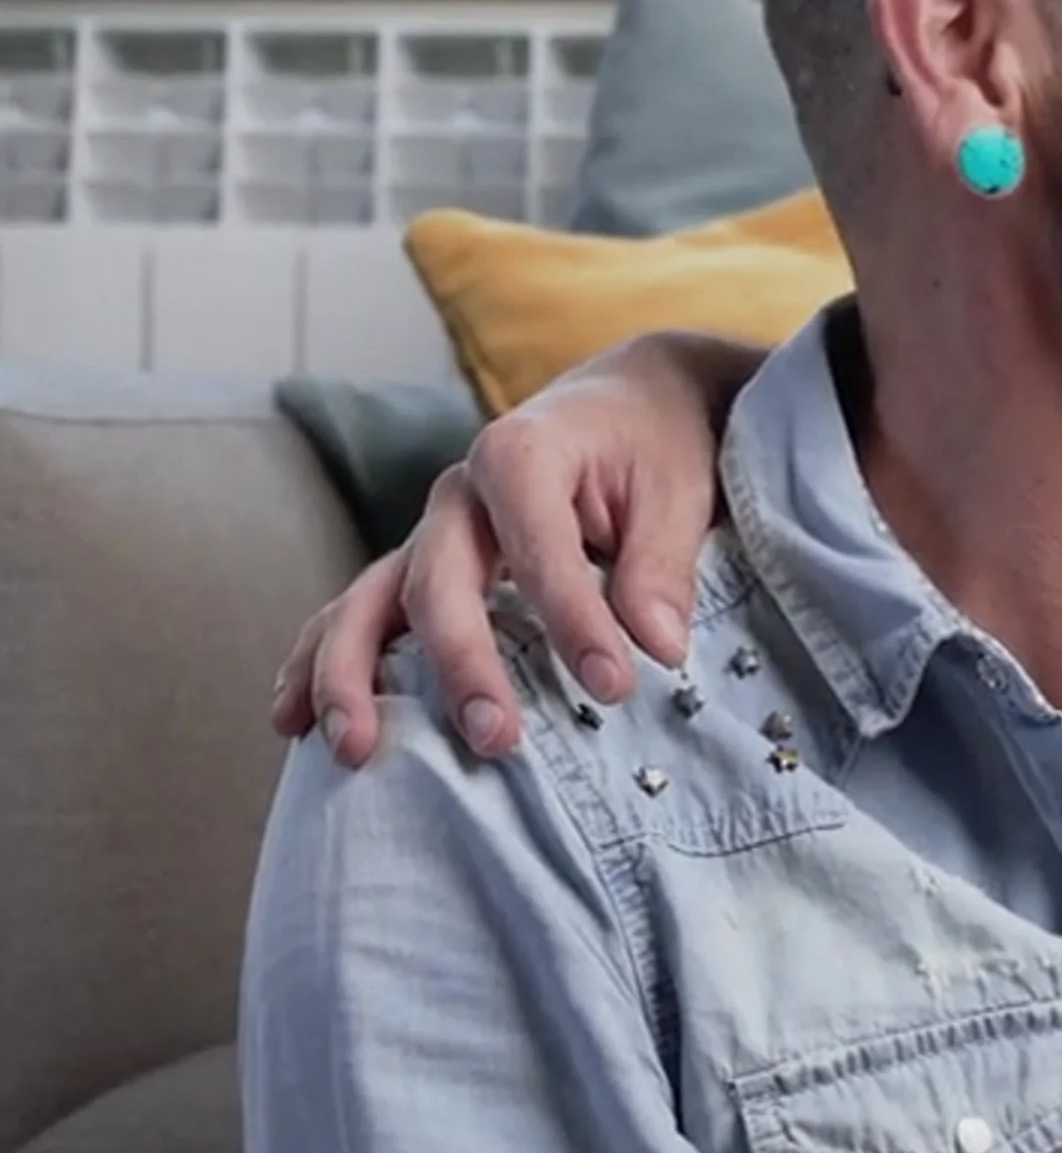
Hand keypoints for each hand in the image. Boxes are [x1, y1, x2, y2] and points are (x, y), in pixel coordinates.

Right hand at [271, 332, 756, 764]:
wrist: (623, 402)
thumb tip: (656, 647)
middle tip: (496, 738)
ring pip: (367, 601)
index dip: (574, 622)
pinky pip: (356, 612)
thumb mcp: (677, 492)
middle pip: (438, 584)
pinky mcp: (419, 563)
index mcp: (520, 455)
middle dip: (462, 666)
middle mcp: (456, 492)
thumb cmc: (652, 443)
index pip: (539, 551)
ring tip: (354, 750)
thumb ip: (661, 569)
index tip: (614, 687)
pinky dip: (320, 661)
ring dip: (352, 676)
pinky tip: (294, 721)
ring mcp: (428, 531)